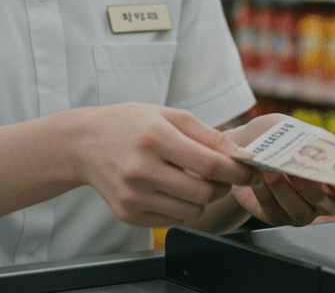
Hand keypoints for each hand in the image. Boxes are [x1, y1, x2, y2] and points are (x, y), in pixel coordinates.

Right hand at [72, 103, 254, 226]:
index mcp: (155, 137)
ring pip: (192, 212)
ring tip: (191, 180)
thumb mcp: (168, 115)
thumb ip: (207, 134)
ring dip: (202, 199)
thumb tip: (240, 156)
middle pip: (204, 193)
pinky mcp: (127, 214)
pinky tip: (169, 188)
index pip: (209, 164)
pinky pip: (172, 220)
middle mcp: (141, 169)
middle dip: (222, 186)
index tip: (250, 170)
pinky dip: (180, 207)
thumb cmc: (130, 124)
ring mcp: (133, 196)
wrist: (84, 144)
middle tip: (222, 175)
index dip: (237, 171)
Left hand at [222, 114, 334, 226]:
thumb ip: (304, 135)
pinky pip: (275, 213)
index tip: (332, 170)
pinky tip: (256, 179)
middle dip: (308, 186)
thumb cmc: (272, 136)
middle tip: (292, 168)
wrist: (241, 146)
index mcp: (332, 176)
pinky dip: (265, 195)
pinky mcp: (277, 217)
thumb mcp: (288, 128)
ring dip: (283, 190)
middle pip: (326, 204)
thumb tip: (313, 141)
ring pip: (300, 212)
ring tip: (268, 170)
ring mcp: (301, 211)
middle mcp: (322, 199)